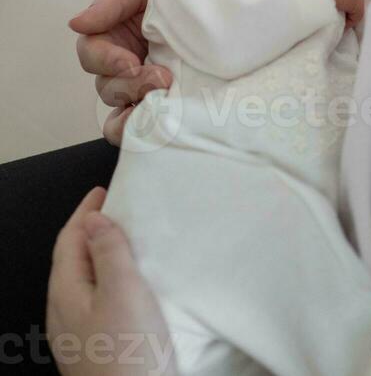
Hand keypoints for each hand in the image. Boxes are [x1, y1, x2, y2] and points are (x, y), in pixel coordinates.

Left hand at [47, 187, 176, 375]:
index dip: (85, 212)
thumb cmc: (130, 354)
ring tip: (126, 240)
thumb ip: (109, 252)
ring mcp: (78, 336)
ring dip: (101, 255)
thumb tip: (93, 219)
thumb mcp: (124, 291)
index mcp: (65, 294)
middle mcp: (64, 314)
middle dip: (90, 230)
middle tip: (115, 209)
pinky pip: (96, 301)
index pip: (69, 240)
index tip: (103, 190)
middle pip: (71, 260)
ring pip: (84, 281)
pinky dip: (110, 279)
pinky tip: (130, 285)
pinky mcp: (95, 350)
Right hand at [70, 0, 171, 145]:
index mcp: (111, 34)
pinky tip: (154, 122)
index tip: (130, 62)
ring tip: (169, 92)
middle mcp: (120, 62)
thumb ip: (111, 2)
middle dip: (130, 84)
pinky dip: (134, 128)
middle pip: (105, 85)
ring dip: (140, 101)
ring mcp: (139, 84)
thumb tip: (76, 24)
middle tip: (163, 78)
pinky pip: (131, 126)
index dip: (106, 61)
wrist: (218, 4)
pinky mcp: (156, 101)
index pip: (91, 54)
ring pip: (119, 107)